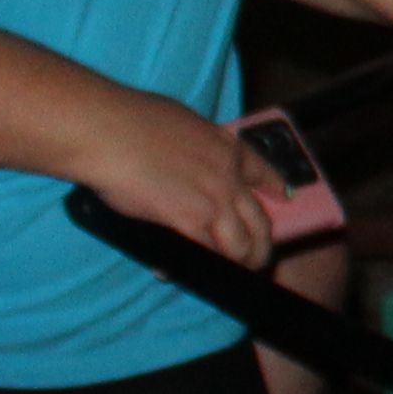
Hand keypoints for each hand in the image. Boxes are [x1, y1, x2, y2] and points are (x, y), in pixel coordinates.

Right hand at [72, 93, 278, 270]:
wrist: (108, 130)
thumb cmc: (131, 119)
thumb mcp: (182, 123)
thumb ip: (196, 144)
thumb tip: (189, 153)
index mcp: (227, 148)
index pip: (265, 173)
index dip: (277, 188)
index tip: (285, 197)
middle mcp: (230, 177)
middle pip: (261, 221)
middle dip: (261, 245)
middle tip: (255, 257)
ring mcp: (214, 202)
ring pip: (242, 246)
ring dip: (237, 263)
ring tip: (229, 274)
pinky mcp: (191, 222)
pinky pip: (206, 255)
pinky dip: (193, 268)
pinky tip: (175, 272)